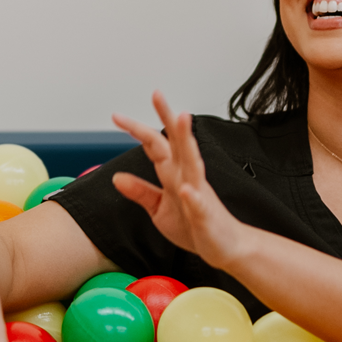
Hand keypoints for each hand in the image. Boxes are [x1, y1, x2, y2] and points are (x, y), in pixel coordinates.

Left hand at [110, 91, 256, 270]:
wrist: (225, 246)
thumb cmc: (194, 226)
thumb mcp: (158, 209)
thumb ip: (140, 192)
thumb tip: (117, 177)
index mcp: (174, 174)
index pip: (156, 146)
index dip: (138, 130)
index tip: (117, 116)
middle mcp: (187, 177)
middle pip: (177, 142)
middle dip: (168, 118)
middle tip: (157, 94)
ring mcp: (198, 193)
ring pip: (192, 162)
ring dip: (187, 141)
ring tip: (182, 119)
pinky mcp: (205, 215)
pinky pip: (198, 204)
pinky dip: (192, 197)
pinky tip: (185, 189)